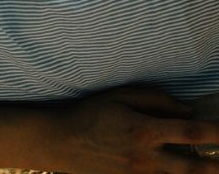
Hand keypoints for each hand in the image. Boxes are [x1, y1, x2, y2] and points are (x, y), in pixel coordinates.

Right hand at [54, 85, 218, 173]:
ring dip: (195, 173)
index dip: (216, 132)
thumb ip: (156, 100)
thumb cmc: (89, 114)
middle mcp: (145, 157)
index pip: (191, 132)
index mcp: (144, 131)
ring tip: (209, 167)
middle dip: (216, 167)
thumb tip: (187, 110)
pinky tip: (176, 170)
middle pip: (193, 168)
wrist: (59, 143)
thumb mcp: (119, 97)